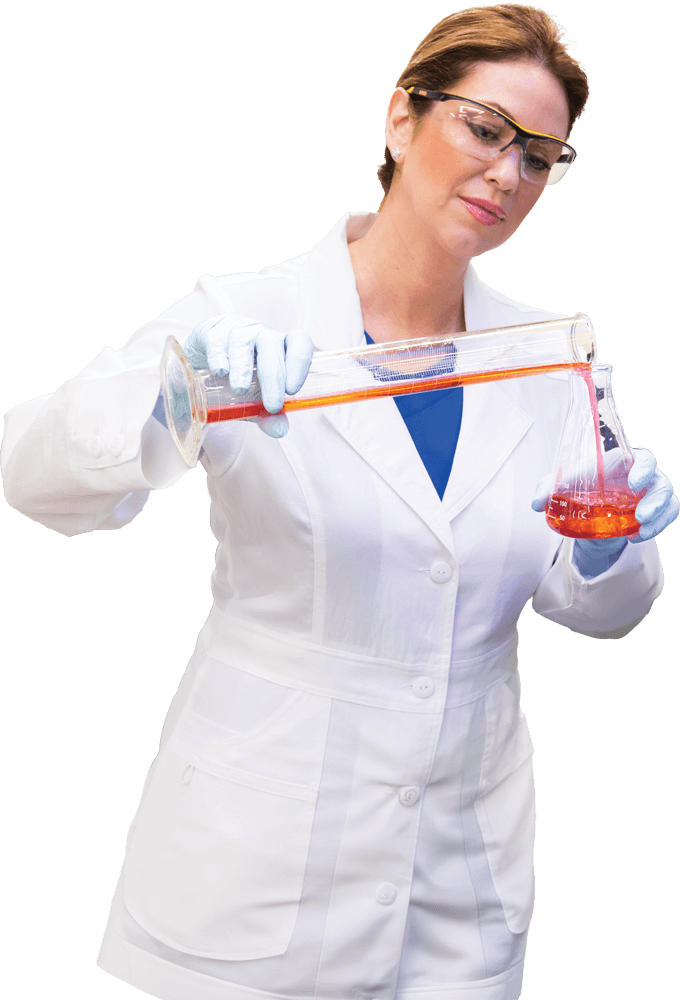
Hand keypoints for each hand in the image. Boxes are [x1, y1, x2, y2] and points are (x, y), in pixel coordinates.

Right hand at [184, 314, 313, 437]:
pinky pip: (217, 341)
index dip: (299, 362)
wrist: (202, 360)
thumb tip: (279, 430)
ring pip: (243, 342)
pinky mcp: (212, 333)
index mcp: (280, 348)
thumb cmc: (238, 377)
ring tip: (241, 389)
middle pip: (272, 346)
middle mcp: (262, 336)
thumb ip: (268, 415)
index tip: (292, 390)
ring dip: (243, 367)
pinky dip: (219, 357)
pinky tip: (220, 372)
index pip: (299, 342)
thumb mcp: (255, 400)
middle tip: (271, 405)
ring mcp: (236, 332)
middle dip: (273, 376)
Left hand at [531, 448, 677, 576]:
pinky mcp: (656, 510)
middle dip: (655, 497)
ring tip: (640, 531)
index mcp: (621, 463)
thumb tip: (536, 503)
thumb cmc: (582, 489)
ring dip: (658, 516)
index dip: (642, 467)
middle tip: (641, 515)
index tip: (633, 483)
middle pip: (660, 479)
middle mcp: (640, 475)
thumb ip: (548, 489)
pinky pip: (668, 515)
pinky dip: (658, 526)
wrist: (592, 512)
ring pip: (668, 499)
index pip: (640, 458)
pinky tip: (637, 537)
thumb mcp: (562, 488)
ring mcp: (651, 493)